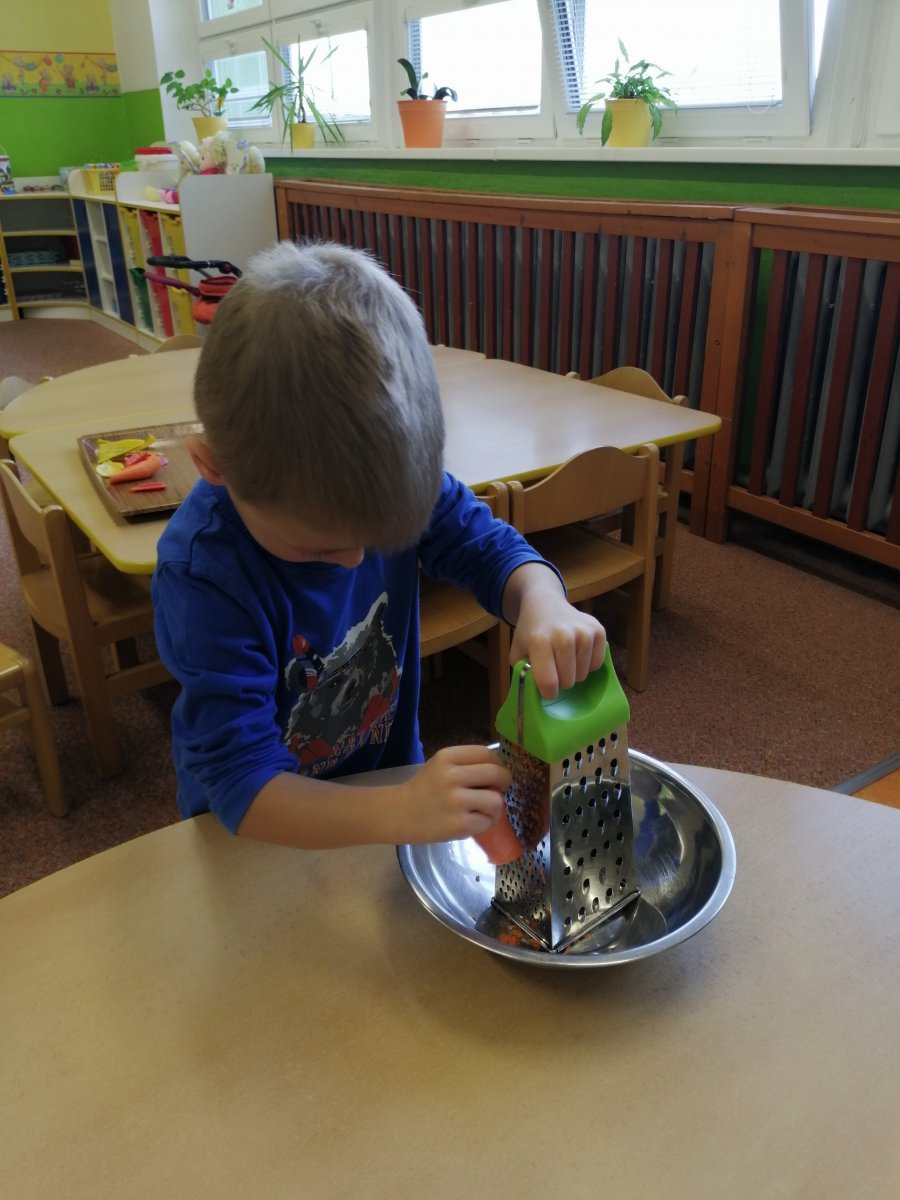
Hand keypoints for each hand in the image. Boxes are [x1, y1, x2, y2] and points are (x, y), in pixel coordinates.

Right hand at [396, 745, 511, 844]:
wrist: (398, 814)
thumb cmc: (423, 790)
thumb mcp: (439, 766)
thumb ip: (465, 765)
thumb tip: (499, 773)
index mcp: (447, 757)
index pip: (486, 753)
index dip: (498, 764)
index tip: (498, 773)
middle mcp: (451, 776)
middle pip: (496, 774)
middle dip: (504, 782)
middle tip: (499, 790)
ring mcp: (456, 801)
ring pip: (496, 800)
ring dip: (495, 807)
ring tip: (483, 811)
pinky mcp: (458, 824)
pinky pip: (487, 822)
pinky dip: (485, 824)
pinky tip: (474, 823)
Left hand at [506, 565, 605, 698]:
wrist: (545, 603)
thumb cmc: (530, 632)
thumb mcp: (517, 652)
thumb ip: (523, 673)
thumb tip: (536, 696)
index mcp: (540, 641)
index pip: (548, 683)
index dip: (547, 692)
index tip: (546, 689)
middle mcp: (563, 635)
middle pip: (568, 682)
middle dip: (560, 681)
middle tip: (554, 668)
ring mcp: (583, 632)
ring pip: (583, 674)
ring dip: (574, 673)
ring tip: (565, 658)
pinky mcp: (598, 630)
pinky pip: (597, 664)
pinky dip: (588, 664)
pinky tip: (578, 652)